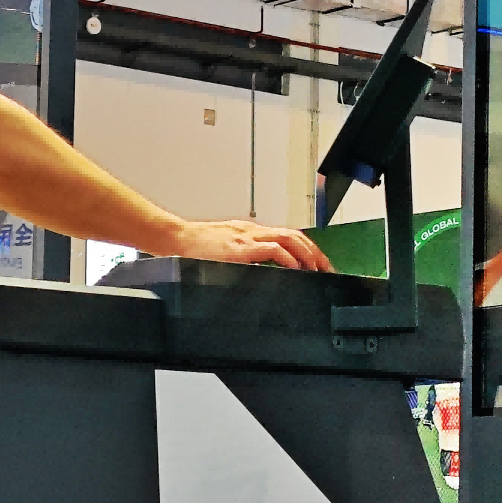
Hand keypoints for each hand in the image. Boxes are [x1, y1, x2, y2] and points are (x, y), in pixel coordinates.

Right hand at [163, 218, 331, 271]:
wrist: (174, 239)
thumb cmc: (193, 248)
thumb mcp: (223, 250)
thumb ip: (241, 256)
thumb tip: (258, 271)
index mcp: (250, 233)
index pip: (287, 236)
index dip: (307, 249)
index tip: (318, 264)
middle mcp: (253, 231)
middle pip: (295, 236)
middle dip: (315, 253)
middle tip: (326, 269)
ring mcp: (248, 238)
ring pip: (289, 239)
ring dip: (307, 255)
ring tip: (317, 270)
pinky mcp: (240, 248)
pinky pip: (272, 249)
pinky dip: (288, 258)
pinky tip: (295, 268)